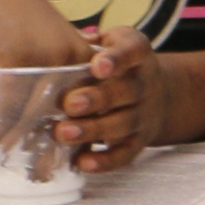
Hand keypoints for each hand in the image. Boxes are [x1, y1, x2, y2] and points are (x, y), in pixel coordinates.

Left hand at [55, 26, 175, 171]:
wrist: (157, 92)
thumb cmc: (117, 63)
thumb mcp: (109, 42)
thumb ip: (85, 43)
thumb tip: (48, 44)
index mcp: (137, 53)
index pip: (132, 51)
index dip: (117, 59)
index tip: (97, 66)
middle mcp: (145, 83)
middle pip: (127, 91)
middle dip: (98, 99)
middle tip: (70, 104)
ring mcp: (144, 113)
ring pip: (123, 123)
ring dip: (94, 130)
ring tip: (63, 133)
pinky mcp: (140, 140)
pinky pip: (126, 153)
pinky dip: (106, 161)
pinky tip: (82, 162)